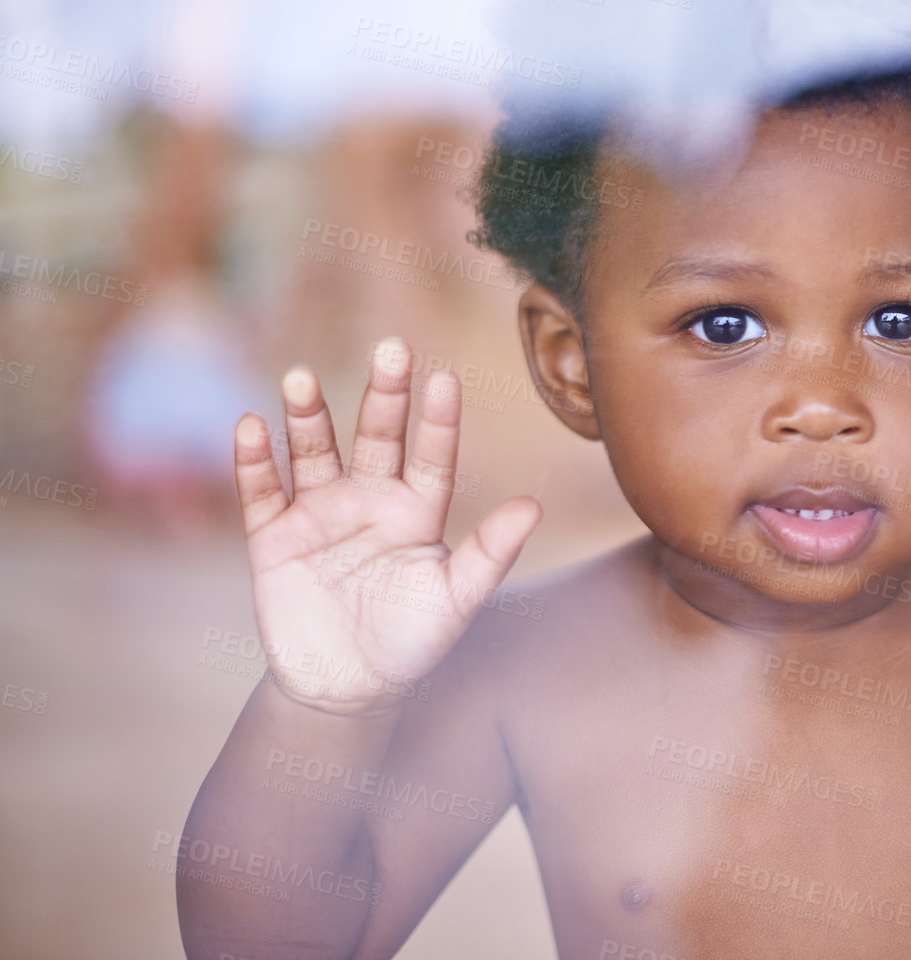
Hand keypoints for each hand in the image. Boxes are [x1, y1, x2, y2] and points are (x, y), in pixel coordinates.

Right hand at [232, 338, 541, 716]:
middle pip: (378, 436)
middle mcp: (371, 499)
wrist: (347, 688)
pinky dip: (254, 461)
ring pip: (314, 451)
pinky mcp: (274, 537)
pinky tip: (252, 426)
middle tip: (391, 347)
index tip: (446, 378)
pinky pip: (262, 492)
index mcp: (419, 510)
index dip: (439, 420)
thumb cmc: (412, 642)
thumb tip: (534, 507)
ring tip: (301, 377)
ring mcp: (320, 513)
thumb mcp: (456, 600)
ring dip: (308, 415)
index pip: (433, 456)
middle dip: (383, 393)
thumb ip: (491, 554)